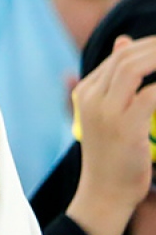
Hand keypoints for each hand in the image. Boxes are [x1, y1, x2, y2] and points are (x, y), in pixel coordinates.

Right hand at [65, 35, 155, 234]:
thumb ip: (116, 78)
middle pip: (126, 56)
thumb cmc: (113, 153)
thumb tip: (123, 41)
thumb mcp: (110, 112)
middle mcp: (90, 98)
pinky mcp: (124, 126)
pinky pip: (151, 93)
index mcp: (85, 93)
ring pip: (135, 67)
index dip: (150, 45)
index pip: (120, 55)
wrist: (104, 193)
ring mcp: (104, 112)